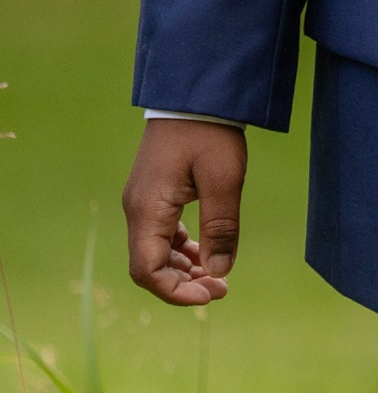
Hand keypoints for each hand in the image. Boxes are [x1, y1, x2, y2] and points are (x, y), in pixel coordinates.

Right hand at [123, 119, 247, 305]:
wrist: (195, 97)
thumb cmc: (210, 134)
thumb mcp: (224, 181)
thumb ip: (221, 228)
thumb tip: (218, 273)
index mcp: (148, 209)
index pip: (146, 270)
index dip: (175, 292)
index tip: (211, 296)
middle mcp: (138, 209)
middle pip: (148, 266)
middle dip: (182, 284)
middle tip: (223, 289)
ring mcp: (144, 203)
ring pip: (155, 253)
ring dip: (183, 269)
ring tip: (219, 277)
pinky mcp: (155, 196)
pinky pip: (162, 235)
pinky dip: (182, 251)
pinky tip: (207, 254)